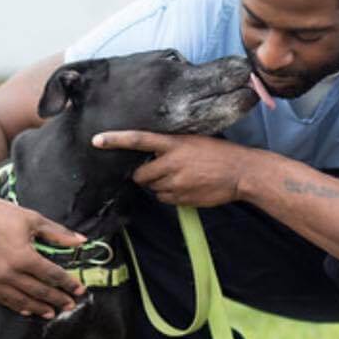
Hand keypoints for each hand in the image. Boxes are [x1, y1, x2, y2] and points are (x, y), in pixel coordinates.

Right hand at [0, 189, 87, 318]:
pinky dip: (16, 305)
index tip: (80, 290)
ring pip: (20, 300)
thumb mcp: (34, 220)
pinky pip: (1, 299)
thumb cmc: (3, 213)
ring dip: (39, 307)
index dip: (68, 284)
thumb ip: (59, 234)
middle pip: (39, 291)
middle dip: (57, 299)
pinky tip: (28, 309)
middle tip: (70, 305)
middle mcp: (7, 271)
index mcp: (23, 256)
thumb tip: (82, 241)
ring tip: (52, 312)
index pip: (52, 275)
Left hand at [92, 131, 253, 206]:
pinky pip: (165, 199)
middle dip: (145, 174)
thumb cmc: (219, 153)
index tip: (97, 140)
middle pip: (140, 174)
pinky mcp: (182, 198)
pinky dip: (170, 195)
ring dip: (160, 184)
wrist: (241, 172)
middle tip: (160, 169)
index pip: (139, 140)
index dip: (116, 140)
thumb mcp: (195, 141)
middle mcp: (172, 163)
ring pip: (153, 188)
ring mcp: (176, 182)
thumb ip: (172, 146)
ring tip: (181, 176)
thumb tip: (153, 154)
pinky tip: (187, 186)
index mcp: (174, 143)